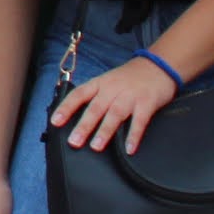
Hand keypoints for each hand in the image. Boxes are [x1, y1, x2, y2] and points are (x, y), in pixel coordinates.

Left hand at [51, 52, 179, 153]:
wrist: (158, 65)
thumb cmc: (130, 77)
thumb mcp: (108, 81)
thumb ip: (95, 97)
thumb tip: (77, 117)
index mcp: (100, 83)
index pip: (79, 94)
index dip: (66, 108)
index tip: (55, 121)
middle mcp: (112, 89)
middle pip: (95, 108)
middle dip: (84, 125)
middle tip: (74, 141)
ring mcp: (130, 96)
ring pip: (114, 114)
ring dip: (104, 131)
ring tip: (96, 146)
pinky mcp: (147, 103)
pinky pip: (139, 121)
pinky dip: (133, 135)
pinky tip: (129, 149)